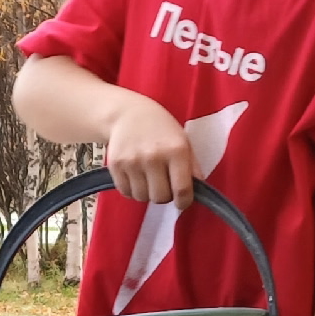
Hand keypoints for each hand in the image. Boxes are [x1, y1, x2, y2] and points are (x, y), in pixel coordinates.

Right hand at [102, 90, 194, 207]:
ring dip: (147, 193)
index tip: (182, 202)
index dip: (183, 202)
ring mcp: (132, 162)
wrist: (126, 113)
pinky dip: (132, 189)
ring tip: (148, 178)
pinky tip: (135, 176)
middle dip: (164, 195)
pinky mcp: (115, 166)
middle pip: (160, 197)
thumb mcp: (183, 141)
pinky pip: (126, 192)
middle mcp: (154, 157)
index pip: (182, 190)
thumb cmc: (160, 128)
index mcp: (176, 150)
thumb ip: (192, 166)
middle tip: (163, 183)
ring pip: (142, 197)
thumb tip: (198, 190)